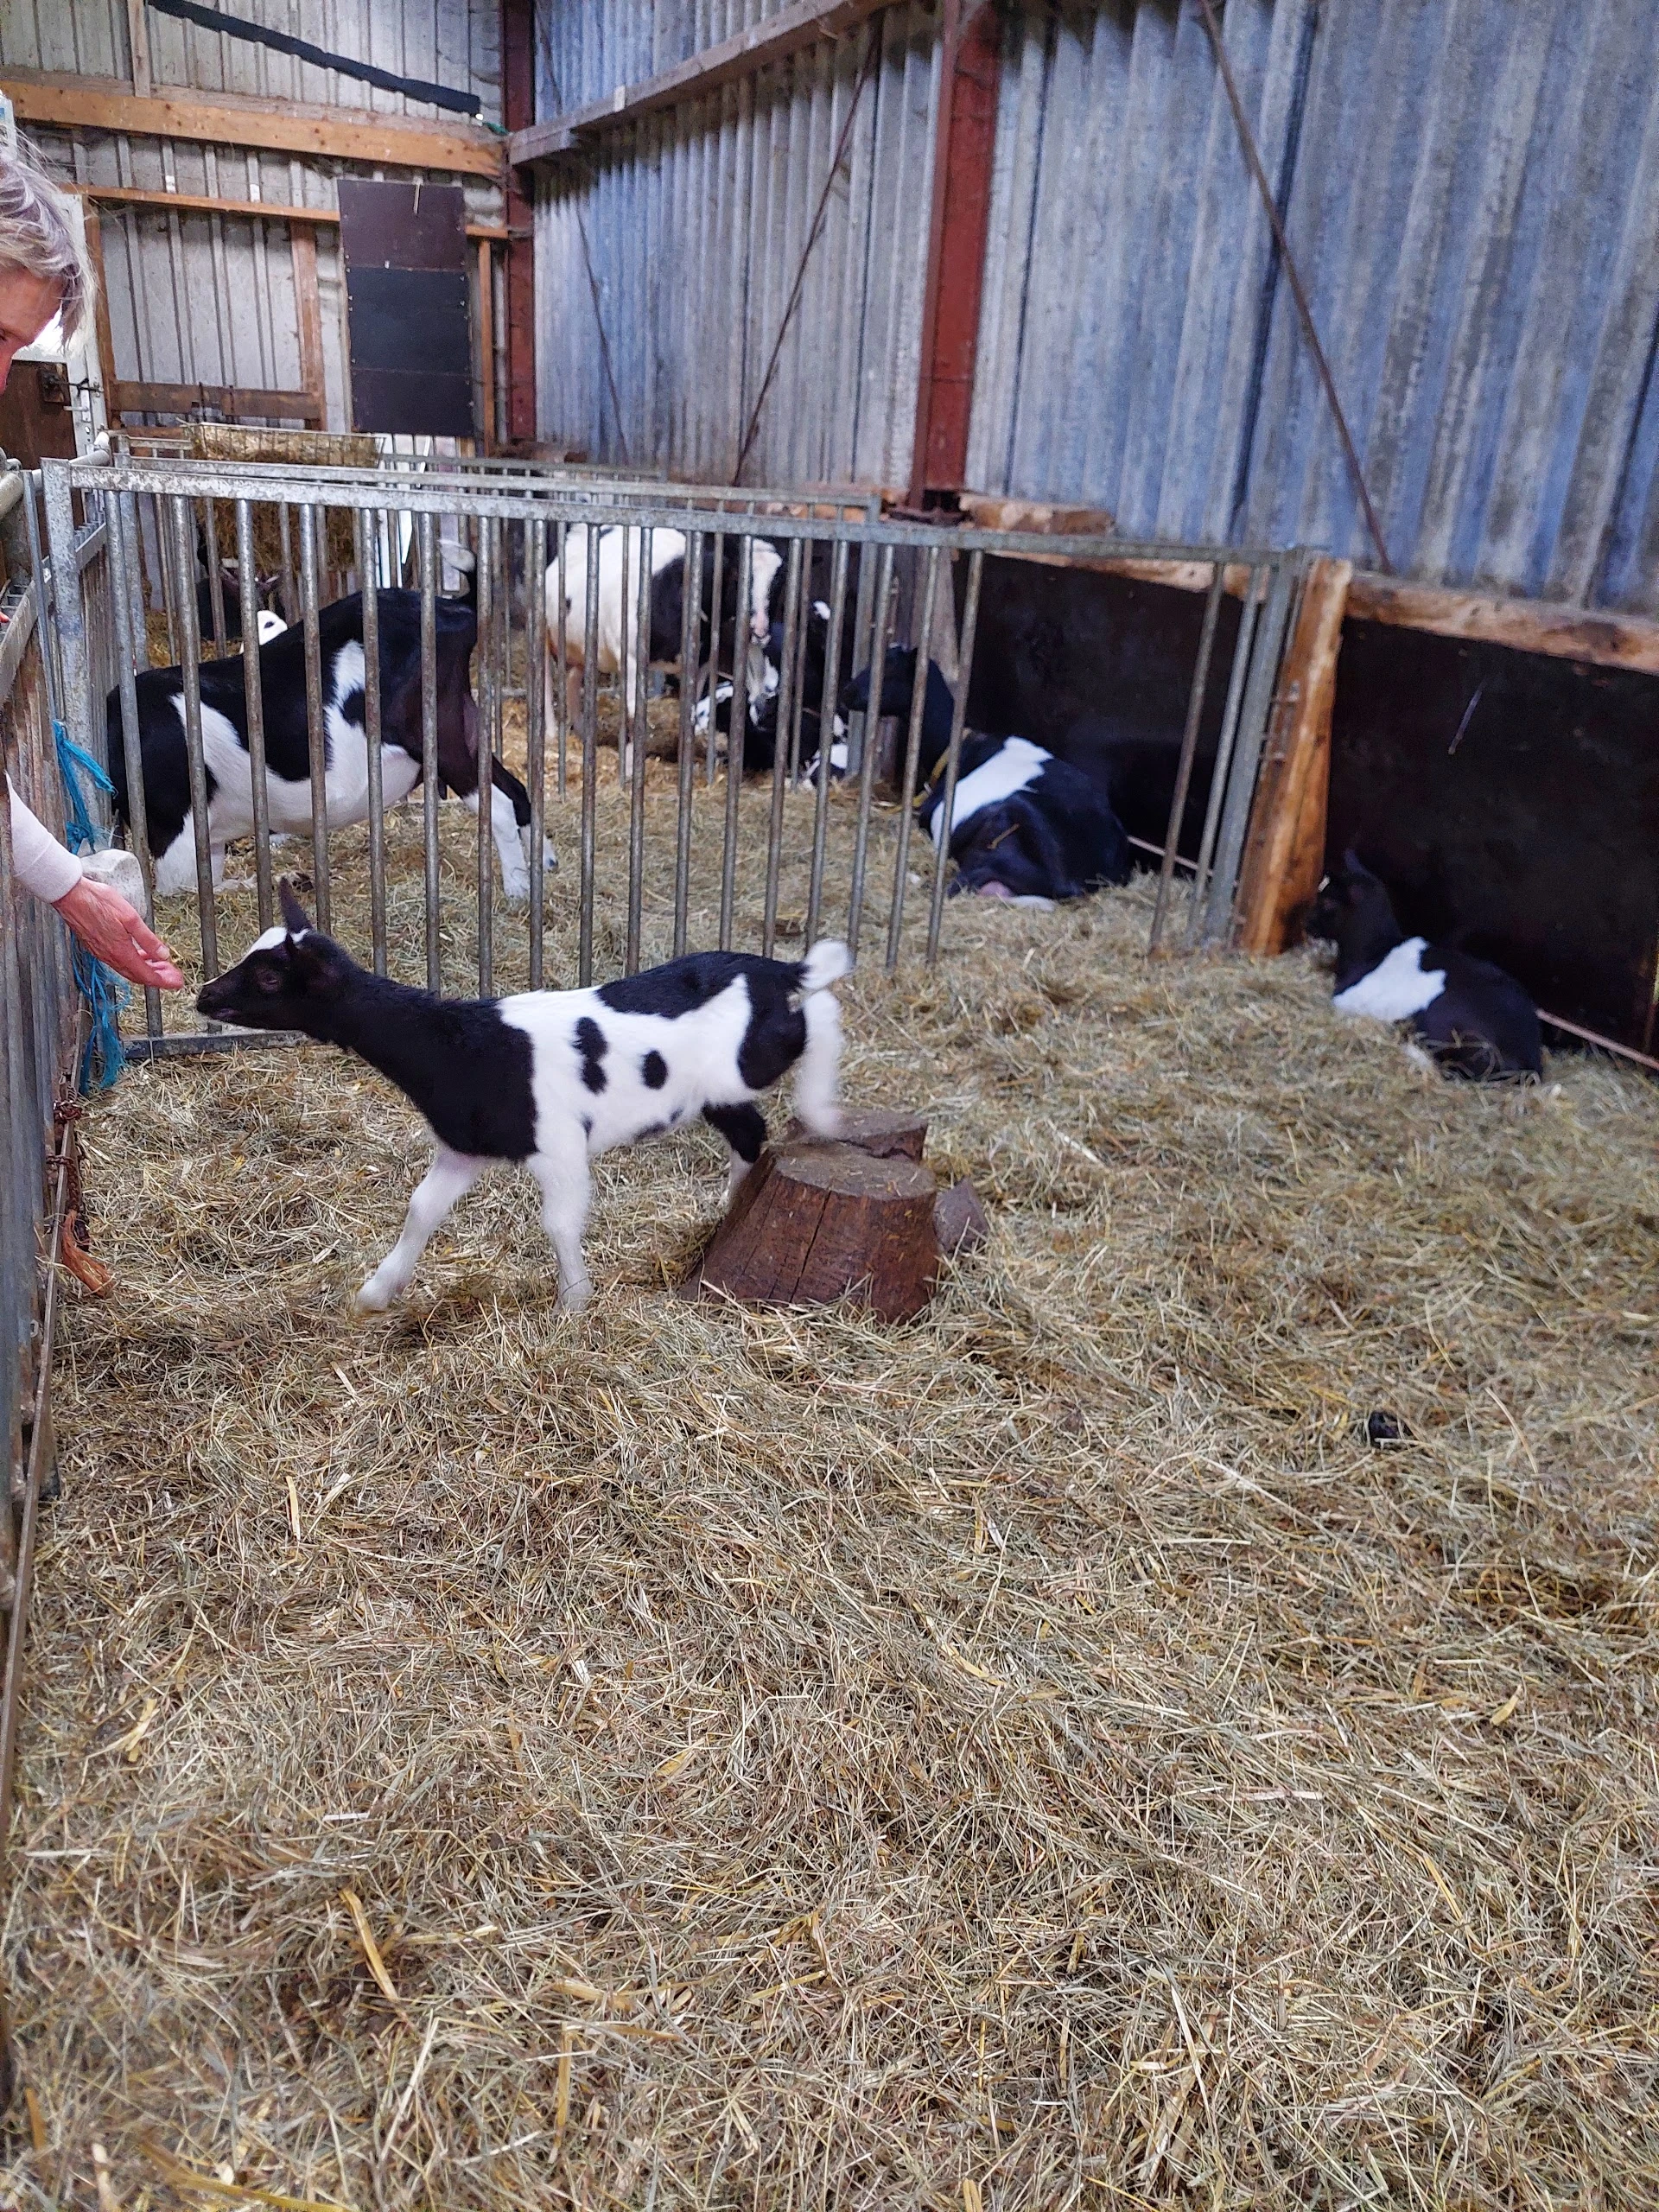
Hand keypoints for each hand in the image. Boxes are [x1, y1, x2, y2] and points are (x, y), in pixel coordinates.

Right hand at [52, 876, 184, 990]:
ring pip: (128, 969)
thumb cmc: (97, 902)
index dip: (164, 981)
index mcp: (120, 952)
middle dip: (158, 978)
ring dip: (146, 970)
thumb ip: (148, 939)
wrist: (70, 896)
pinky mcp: (96, 947)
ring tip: (160, 965)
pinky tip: (140, 954)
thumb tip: (163, 954)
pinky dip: (133, 962)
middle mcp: (110, 956)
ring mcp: (101, 953)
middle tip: (172, 976)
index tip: (177, 982)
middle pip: (138, 975)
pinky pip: (118, 961)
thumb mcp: (130, 918)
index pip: (147, 975)